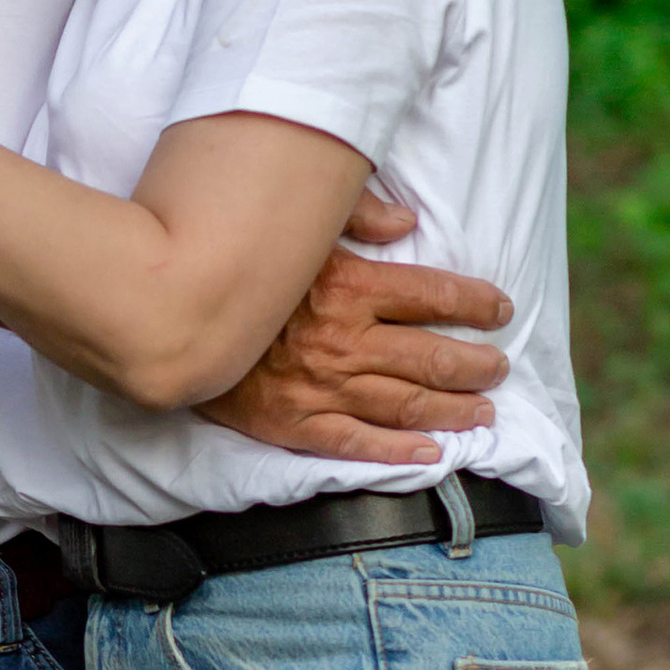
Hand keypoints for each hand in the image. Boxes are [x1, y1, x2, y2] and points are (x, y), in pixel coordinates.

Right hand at [202, 231, 511, 466]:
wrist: (169, 319)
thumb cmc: (235, 266)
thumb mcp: (294, 225)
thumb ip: (352, 215)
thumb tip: (406, 222)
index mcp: (350, 287)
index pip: (433, 296)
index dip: (475, 302)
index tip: (500, 308)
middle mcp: (346, 341)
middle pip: (432, 358)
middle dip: (476, 365)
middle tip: (498, 368)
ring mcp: (322, 388)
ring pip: (407, 404)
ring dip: (454, 410)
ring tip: (482, 412)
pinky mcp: (294, 423)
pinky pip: (357, 444)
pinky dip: (398, 453)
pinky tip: (431, 454)